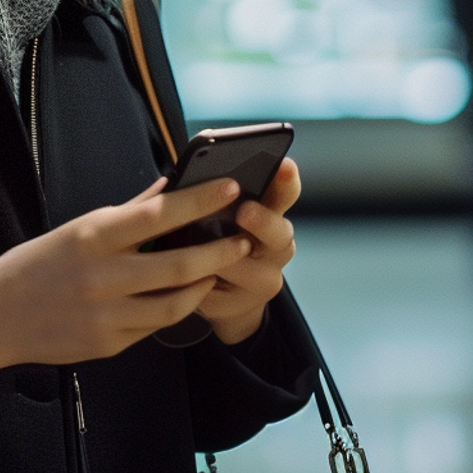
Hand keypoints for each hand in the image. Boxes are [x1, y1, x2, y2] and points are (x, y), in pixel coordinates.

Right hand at [0, 176, 250, 389]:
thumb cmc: (37, 264)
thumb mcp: (78, 228)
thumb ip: (127, 211)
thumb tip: (168, 187)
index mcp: (93, 236)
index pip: (158, 214)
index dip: (199, 201)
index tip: (229, 187)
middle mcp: (103, 275)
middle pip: (178, 265)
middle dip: (218, 251)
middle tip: (243, 239)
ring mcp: (108, 313)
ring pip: (175, 301)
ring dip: (205, 283)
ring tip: (220, 269)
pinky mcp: (110, 343)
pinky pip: (156, 326)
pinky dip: (178, 309)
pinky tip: (188, 296)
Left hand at [194, 158, 299, 345]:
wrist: (221, 294)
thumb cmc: (214, 237)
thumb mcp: (217, 213)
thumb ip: (214, 195)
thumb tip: (188, 173)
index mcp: (270, 213)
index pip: (286, 192)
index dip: (286, 180)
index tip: (283, 165)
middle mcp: (276, 247)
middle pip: (280, 233)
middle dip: (263, 221)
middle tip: (244, 211)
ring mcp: (265, 279)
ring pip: (249, 269)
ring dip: (223, 259)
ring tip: (200, 251)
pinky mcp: (244, 308)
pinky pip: (220, 295)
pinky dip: (200, 285)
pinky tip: (185, 279)